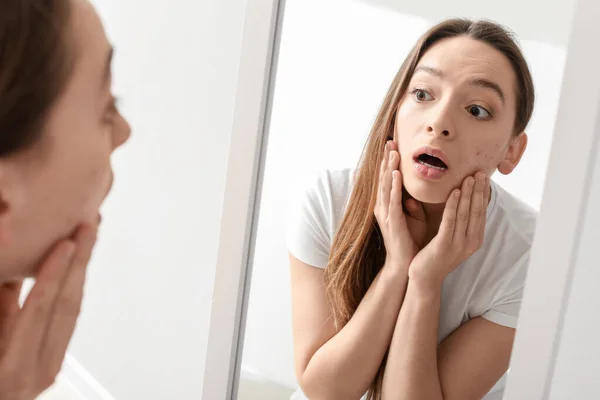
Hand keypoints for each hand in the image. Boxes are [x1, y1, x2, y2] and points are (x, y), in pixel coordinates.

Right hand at [0, 224, 96, 399]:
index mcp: (11, 371)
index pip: (40, 310)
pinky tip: (69, 267)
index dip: (53, 273)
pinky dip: (65, 291)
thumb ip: (1, 305)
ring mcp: (47, 371)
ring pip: (69, 312)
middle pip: (66, 307)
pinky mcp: (48, 365)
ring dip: (78, 272)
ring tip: (87, 239)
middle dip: (79, 262)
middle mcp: (38, 373)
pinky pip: (61, 321)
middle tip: (90, 227)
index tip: (67, 243)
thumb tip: (11, 274)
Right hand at [375, 140, 424, 269]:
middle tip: (390, 140)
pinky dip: (393, 186)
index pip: (388, 178)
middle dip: (387, 159)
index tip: (394, 143)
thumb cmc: (411, 241)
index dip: (390, 161)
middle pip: (384, 178)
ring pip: (386, 186)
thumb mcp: (413, 218)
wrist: (406, 265)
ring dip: (389, 167)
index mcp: (388, 205)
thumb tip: (415, 193)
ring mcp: (385, 214)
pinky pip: (391, 201)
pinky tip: (395, 174)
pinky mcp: (391, 222)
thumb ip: (412, 204)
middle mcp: (383, 207)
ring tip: (392, 152)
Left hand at [409, 172, 489, 286]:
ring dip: (468, 194)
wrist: (423, 278)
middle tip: (481, 172)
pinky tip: (454, 191)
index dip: (484, 195)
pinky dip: (453, 205)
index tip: (485, 178)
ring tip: (469, 177)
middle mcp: (470, 242)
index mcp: (474, 240)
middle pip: (477, 211)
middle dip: (479, 191)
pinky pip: (450, 221)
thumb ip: (456, 222)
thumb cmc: (434, 255)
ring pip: (465, 213)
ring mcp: (458, 245)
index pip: (481, 213)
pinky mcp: (444, 245)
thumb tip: (459, 199)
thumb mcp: (450, 237)